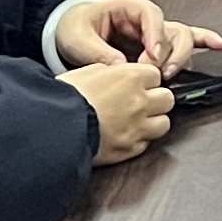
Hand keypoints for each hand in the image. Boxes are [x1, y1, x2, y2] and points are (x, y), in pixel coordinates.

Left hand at [52, 0, 211, 72]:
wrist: (72, 30)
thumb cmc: (75, 28)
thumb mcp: (78, 38)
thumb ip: (98, 53)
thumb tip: (120, 68)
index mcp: (128, 6)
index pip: (151, 16)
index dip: (154, 38)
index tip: (148, 59)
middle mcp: (146, 17)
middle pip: (172, 29)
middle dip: (168, 53)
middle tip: (157, 72)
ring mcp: (155, 30)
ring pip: (182, 38)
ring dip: (181, 57)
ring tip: (170, 73)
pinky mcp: (158, 44)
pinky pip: (187, 39)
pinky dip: (204, 41)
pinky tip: (220, 45)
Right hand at [60, 54, 174, 162]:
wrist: (54, 126)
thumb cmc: (66, 96)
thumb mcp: (88, 71)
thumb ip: (112, 72)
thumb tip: (119, 73)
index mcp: (131, 78)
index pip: (156, 76)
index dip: (146, 81)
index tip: (137, 85)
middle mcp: (140, 102)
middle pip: (167, 99)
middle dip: (156, 100)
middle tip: (141, 103)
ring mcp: (137, 128)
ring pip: (163, 123)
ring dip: (153, 122)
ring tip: (136, 122)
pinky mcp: (129, 149)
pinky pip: (145, 144)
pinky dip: (138, 140)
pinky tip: (124, 136)